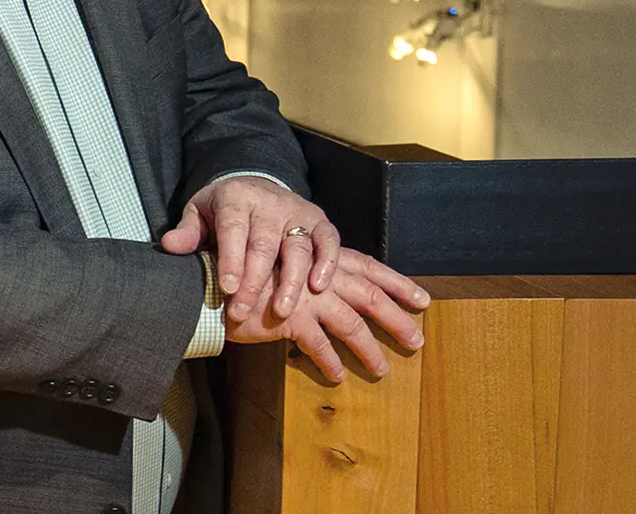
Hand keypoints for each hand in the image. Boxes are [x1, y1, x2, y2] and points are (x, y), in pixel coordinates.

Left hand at [161, 175, 337, 321]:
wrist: (256, 186)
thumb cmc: (223, 208)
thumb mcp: (200, 212)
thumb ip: (188, 231)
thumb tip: (169, 246)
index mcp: (236, 197)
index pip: (233, 228)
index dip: (231, 259)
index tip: (225, 288)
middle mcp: (270, 203)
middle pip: (264, 244)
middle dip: (254, 281)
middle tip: (242, 312)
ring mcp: (298, 212)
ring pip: (298, 247)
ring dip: (291, 281)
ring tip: (282, 311)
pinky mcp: (319, 222)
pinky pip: (328, 241)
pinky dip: (327, 263)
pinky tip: (318, 287)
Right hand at [224, 247, 429, 381]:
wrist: (213, 278)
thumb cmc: (247, 272)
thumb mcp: (284, 267)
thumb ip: (308, 277)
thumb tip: (330, 292)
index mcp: (321, 258)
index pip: (368, 268)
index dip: (397, 283)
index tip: (422, 299)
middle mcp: (319, 275)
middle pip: (369, 296)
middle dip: (396, 318)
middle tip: (417, 340)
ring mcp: (306, 297)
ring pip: (351, 324)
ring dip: (369, 349)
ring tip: (381, 369)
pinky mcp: (289, 319)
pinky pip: (318, 346)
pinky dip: (330, 363)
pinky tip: (336, 377)